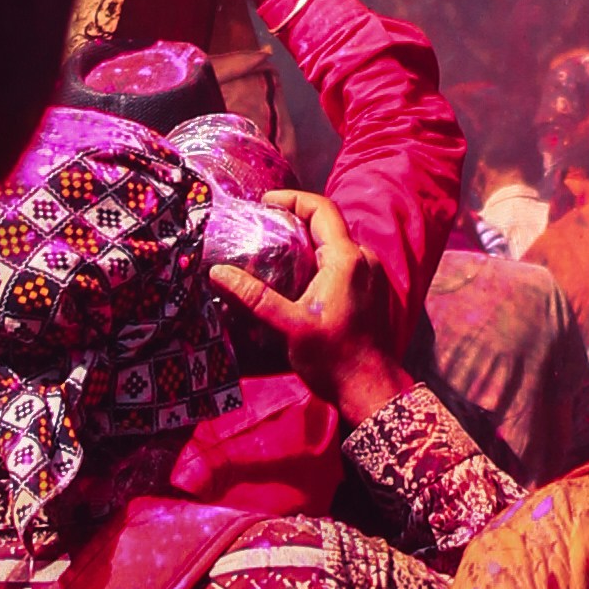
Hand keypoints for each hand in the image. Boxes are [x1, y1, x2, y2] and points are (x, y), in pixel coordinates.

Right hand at [210, 190, 402, 417]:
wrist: (369, 390)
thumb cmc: (333, 358)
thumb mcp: (289, 326)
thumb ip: (254, 298)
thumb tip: (217, 273)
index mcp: (347, 258)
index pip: (321, 208)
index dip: (292, 198)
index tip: (264, 203)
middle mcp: (364, 259)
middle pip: (327, 224)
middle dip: (294, 219)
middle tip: (262, 226)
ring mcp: (370, 275)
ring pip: (335, 244)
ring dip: (306, 241)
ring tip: (273, 251)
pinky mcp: (370, 291)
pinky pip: (343, 262)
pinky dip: (319, 260)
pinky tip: (296, 278)